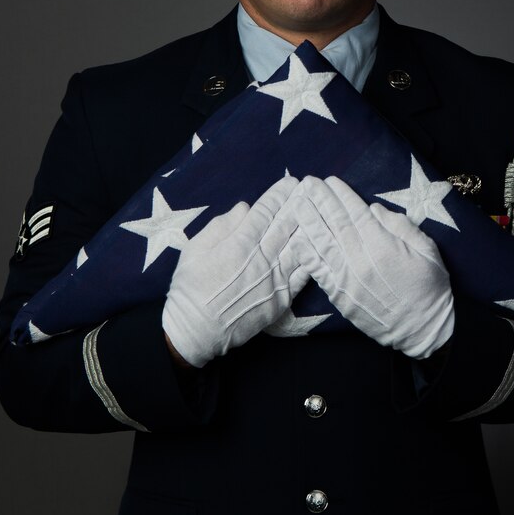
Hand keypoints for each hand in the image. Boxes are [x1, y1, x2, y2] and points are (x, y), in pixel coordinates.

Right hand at [162, 175, 308, 366]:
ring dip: (311, 225)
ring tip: (322, 209)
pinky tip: (323, 243)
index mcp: (239, 244)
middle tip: (313, 187)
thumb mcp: (195, 249)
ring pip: (299, 246)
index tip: (291, 182)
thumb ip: (221, 226)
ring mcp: (274, 280)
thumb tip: (245, 208)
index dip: (279, 194)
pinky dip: (314, 257)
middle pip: (286, 224)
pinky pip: (303, 274)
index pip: (265, 212)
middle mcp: (260, 259)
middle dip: (300, 203)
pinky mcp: (281, 300)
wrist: (195, 332)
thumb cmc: (189, 288)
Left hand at [293, 176, 454, 358]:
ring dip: (308, 221)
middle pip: (335, 223)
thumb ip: (401, 225)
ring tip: (296, 203)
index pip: (356, 213)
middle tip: (306, 182)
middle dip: (320, 201)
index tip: (330, 180)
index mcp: (382, 245)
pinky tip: (297, 238)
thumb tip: (373, 208)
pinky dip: (306, 253)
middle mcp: (360, 259)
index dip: (341, 195)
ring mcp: (346, 278)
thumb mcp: (427, 250)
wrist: (423, 331)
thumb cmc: (430, 288)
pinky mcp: (339, 295)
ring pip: (321, 243)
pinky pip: (317, 270)